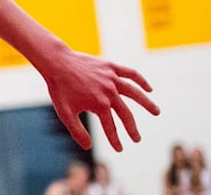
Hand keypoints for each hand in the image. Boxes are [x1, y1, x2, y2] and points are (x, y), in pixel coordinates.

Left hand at [39, 49, 158, 151]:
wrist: (56, 63)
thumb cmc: (59, 89)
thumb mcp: (65, 112)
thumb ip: (77, 130)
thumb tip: (88, 147)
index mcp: (99, 105)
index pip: (111, 127)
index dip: (115, 140)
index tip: (119, 149)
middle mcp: (109, 92)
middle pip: (126, 114)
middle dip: (132, 129)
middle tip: (137, 139)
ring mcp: (111, 78)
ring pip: (135, 93)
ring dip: (147, 103)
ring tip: (156, 112)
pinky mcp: (110, 67)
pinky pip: (130, 74)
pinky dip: (141, 80)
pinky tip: (149, 88)